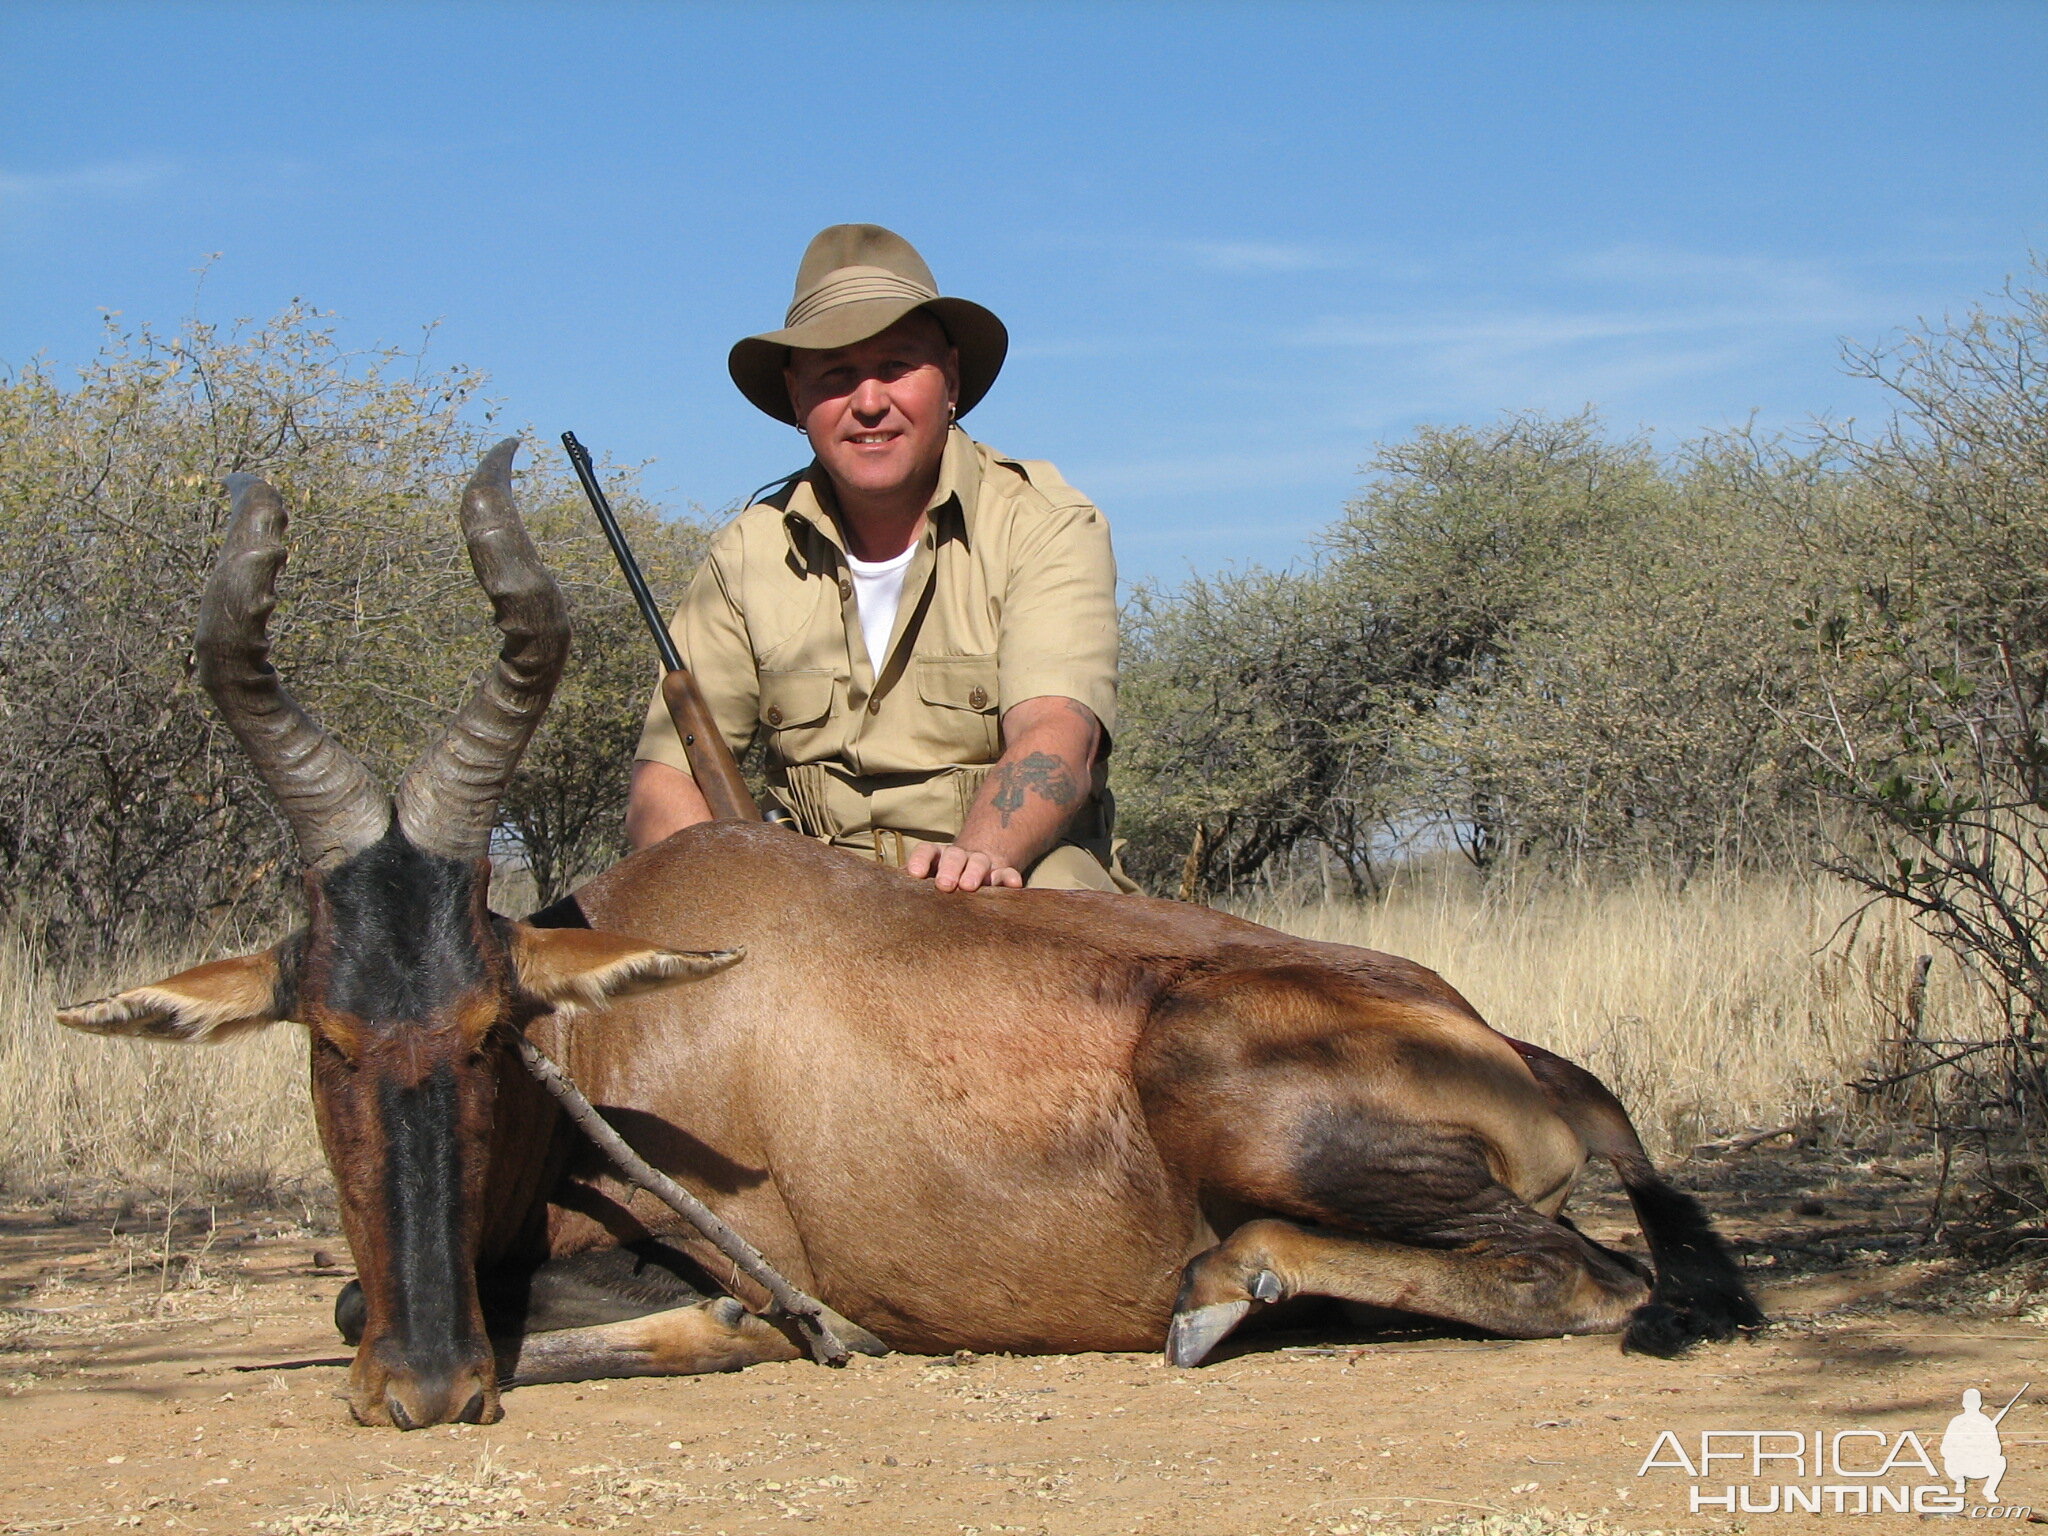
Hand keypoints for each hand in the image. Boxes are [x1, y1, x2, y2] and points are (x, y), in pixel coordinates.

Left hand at [905, 839, 1023, 892]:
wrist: (974, 875)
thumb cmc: (943, 886)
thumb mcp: (926, 885)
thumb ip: (911, 890)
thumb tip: (889, 899)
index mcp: (937, 858)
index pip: (927, 851)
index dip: (921, 860)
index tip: (915, 874)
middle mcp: (959, 857)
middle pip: (954, 856)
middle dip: (949, 868)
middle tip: (944, 885)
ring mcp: (981, 864)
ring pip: (979, 862)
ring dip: (974, 872)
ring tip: (969, 887)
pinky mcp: (1001, 874)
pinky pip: (1007, 873)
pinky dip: (1009, 878)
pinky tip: (1013, 886)